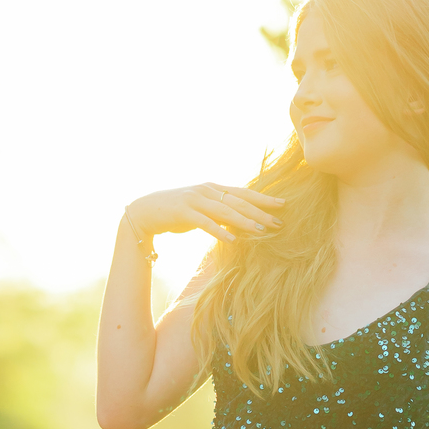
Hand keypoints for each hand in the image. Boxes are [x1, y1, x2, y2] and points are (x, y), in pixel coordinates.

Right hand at [127, 183, 283, 244]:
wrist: (146, 210)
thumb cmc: (177, 212)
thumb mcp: (201, 208)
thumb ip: (219, 211)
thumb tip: (240, 220)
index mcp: (213, 188)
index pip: (243, 193)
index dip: (263, 198)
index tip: (282, 204)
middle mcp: (206, 191)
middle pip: (239, 202)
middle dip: (260, 211)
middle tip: (279, 222)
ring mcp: (195, 200)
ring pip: (225, 211)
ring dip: (244, 221)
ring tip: (261, 230)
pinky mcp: (184, 212)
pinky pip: (205, 223)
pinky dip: (219, 231)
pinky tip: (233, 239)